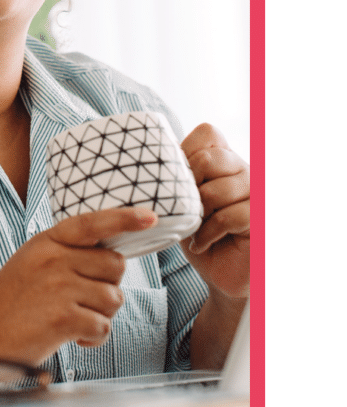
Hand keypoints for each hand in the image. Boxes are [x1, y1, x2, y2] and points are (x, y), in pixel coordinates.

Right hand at [0, 207, 157, 364]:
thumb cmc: (9, 302)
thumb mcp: (32, 262)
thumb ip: (66, 254)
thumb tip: (113, 258)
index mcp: (46, 241)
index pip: (92, 223)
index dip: (124, 218)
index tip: (151, 215)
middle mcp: (54, 258)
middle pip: (115, 264)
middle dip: (109, 285)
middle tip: (84, 300)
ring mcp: (59, 287)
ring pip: (113, 298)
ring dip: (100, 315)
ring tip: (72, 320)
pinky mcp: (63, 318)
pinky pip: (103, 325)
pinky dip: (92, 337)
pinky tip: (71, 336)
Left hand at [181, 123, 249, 299]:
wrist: (218, 273)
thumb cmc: (196, 233)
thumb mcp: (179, 199)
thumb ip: (173, 175)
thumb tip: (144, 153)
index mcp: (225, 158)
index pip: (208, 132)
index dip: (187, 153)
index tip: (176, 181)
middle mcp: (245, 169)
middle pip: (210, 158)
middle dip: (189, 187)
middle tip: (185, 209)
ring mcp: (257, 192)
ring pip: (218, 190)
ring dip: (198, 215)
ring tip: (193, 228)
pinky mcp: (262, 217)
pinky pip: (230, 216)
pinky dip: (208, 233)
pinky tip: (201, 243)